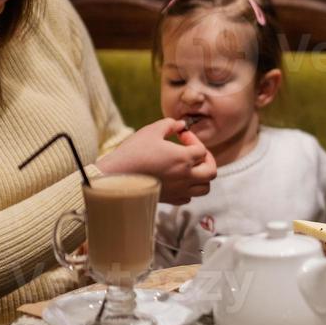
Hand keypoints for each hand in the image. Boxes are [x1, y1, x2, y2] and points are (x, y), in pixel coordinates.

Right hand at [96, 118, 216, 204]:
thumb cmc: (132, 153)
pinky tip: (178, 180)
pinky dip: (189, 189)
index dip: (193, 139)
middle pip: (211, 171)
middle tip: (195, 152)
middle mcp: (185, 177)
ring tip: (191, 168)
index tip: (181, 135)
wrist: (114, 178)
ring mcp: (178, 190)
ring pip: (204, 188)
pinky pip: (188, 198)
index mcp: (184, 159)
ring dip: (202, 176)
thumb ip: (169, 124)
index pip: (202, 149)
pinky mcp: (169, 200)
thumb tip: (181, 125)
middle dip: (207, 159)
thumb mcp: (151, 131)